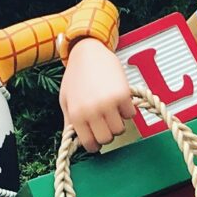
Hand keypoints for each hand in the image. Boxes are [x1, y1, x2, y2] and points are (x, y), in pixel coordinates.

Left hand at [59, 37, 134, 151]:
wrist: (88, 52)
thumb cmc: (75, 76)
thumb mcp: (66, 100)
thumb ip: (70, 122)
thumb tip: (73, 141)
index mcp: (77, 115)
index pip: (90, 143)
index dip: (94, 144)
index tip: (96, 141)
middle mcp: (93, 111)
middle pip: (107, 139)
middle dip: (106, 134)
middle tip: (105, 124)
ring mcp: (109, 103)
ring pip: (120, 129)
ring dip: (117, 123)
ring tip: (112, 112)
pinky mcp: (123, 94)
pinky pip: (130, 114)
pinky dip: (127, 110)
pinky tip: (119, 101)